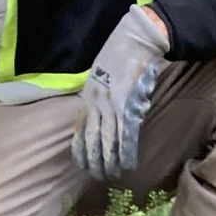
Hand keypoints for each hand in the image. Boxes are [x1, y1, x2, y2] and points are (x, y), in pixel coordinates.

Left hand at [72, 4, 169, 181]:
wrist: (136, 39)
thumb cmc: (120, 53)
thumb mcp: (99, 73)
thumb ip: (99, 95)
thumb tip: (105, 115)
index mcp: (88, 94)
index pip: (79, 126)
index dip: (79, 147)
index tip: (80, 163)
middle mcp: (96, 102)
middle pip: (91, 138)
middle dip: (93, 159)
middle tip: (97, 176)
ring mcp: (112, 105)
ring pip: (107, 140)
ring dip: (110, 160)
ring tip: (112, 175)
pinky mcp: (128, 106)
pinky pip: (126, 135)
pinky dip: (126, 151)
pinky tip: (127, 164)